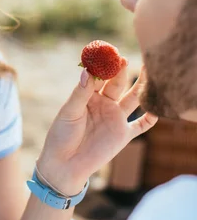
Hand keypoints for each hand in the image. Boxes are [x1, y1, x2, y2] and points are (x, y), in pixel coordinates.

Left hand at [37, 62, 157, 193]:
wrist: (65, 165)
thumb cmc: (61, 136)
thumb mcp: (69, 113)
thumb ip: (80, 93)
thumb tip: (86, 72)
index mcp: (88, 96)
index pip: (99, 77)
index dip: (104, 66)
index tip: (109, 54)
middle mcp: (104, 104)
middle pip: (117, 84)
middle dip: (121, 71)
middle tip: (124, 59)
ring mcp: (115, 118)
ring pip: (133, 99)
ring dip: (141, 87)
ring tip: (149, 71)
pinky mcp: (123, 135)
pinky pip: (141, 125)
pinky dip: (151, 118)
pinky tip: (158, 109)